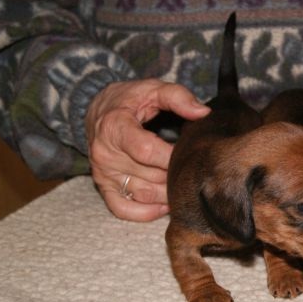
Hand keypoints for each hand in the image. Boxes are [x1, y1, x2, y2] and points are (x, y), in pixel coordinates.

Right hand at [85, 79, 209, 221]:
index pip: (147, 151)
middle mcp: (105, 154)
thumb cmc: (130, 100)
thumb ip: (178, 97)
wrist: (99, 111)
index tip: (191, 153)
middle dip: (177, 175)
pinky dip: (147, 213)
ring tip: (186, 184)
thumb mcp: (152, 89)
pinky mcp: (104, 188)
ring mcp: (103, 174)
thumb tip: (203, 113)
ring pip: (144, 195)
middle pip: (151, 176)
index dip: (173, 157)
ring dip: (169, 194)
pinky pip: (124, 210)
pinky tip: (166, 204)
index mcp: (115, 127)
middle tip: (195, 170)